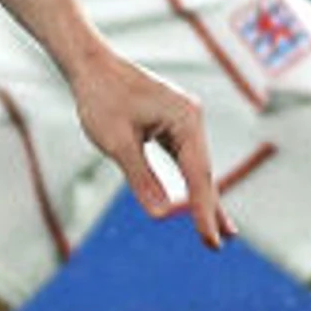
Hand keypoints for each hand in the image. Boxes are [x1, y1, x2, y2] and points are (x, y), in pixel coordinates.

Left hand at [74, 51, 224, 249]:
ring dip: (205, 197)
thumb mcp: (117, 143)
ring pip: (196, 166)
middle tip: (218, 245)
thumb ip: (141, 178)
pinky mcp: (172, 122)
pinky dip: (190, 180)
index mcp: (186, 119)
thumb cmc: (101, 98)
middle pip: (204, 172)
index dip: (203, 211)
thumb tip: (161, 214)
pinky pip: (184, 158)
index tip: (211, 241)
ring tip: (221, 231)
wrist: (90, 64)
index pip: (198, 175)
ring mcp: (184, 119)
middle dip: (210, 209)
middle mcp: (192, 117)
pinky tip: (196, 199)